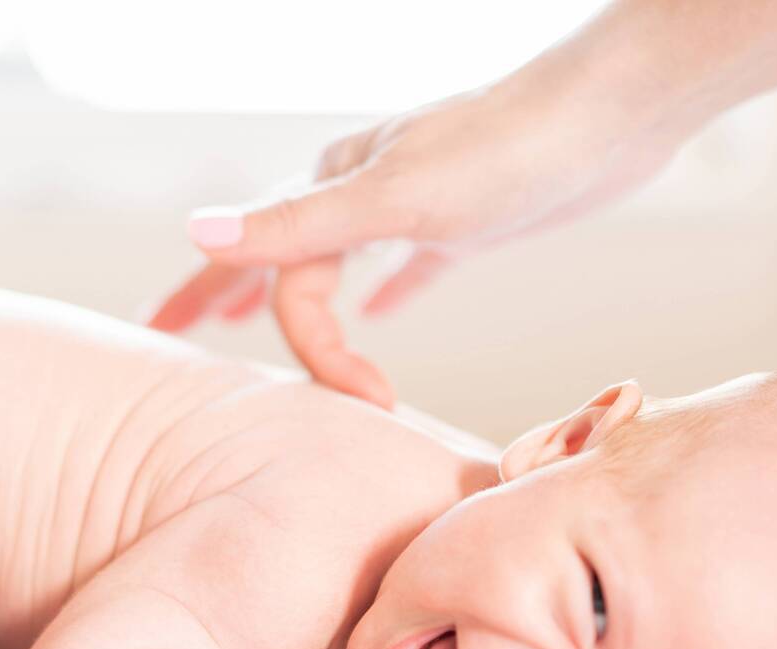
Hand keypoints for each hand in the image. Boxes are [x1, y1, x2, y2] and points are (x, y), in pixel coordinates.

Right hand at [146, 38, 687, 407]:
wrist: (608, 119)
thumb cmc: (510, 150)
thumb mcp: (397, 195)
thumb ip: (301, 223)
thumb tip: (194, 233)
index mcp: (334, 185)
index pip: (289, 287)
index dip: (315, 352)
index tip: (365, 402)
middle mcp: (360, 191)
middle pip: (277, 259)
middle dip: (221, 298)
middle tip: (167, 330)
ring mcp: (411, 205)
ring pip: (332, 260)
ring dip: (291, 296)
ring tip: (252, 323)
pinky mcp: (462, 221)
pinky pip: (405, 262)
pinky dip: (383, 289)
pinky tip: (384, 308)